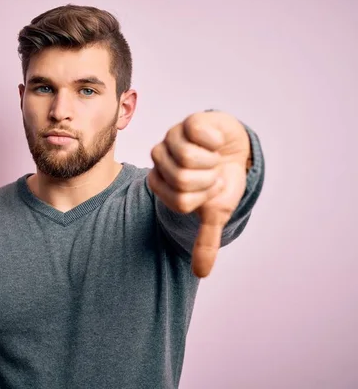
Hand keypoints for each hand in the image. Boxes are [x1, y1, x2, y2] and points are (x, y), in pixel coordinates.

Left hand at [148, 111, 250, 277]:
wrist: (236, 151)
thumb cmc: (221, 180)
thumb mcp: (215, 212)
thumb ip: (205, 241)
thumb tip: (201, 274)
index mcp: (160, 183)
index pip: (179, 201)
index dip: (203, 198)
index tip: (208, 191)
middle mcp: (159, 160)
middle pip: (181, 179)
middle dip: (207, 180)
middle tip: (212, 173)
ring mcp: (171, 138)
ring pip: (186, 157)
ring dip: (211, 161)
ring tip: (213, 158)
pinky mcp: (187, 122)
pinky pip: (198, 134)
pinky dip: (215, 141)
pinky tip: (214, 142)